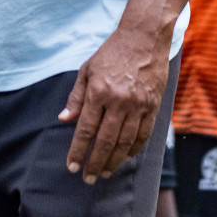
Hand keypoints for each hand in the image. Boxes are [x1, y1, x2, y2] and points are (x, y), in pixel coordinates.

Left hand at [58, 25, 169, 183]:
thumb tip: (64, 120)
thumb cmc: (111, 53)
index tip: (72, 165)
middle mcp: (118, 101)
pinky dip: (133, 149)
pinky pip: (143, 135)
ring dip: (114, 161)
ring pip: (125, 142)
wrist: (144, 39)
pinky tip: (124, 158)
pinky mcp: (153, 106)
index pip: (86, 129)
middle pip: (105, 141)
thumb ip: (76, 97)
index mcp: (98, 92)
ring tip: (104, 173)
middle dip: (95, 163)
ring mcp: (138, 105)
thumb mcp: (87, 70)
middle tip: (88, 178)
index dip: (78, 150)